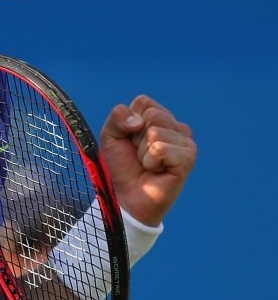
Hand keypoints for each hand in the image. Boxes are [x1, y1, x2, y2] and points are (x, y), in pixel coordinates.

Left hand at [100, 95, 196, 225]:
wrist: (126, 197)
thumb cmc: (121, 167)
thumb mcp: (111, 136)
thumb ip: (118, 116)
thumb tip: (140, 122)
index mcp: (161, 118)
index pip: (143, 102)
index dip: (128, 123)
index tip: (130, 142)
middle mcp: (177, 127)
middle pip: (151, 115)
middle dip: (136, 138)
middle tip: (139, 156)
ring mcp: (186, 143)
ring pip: (155, 132)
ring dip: (142, 152)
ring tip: (148, 165)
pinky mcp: (188, 159)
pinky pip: (160, 148)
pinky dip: (150, 162)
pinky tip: (155, 172)